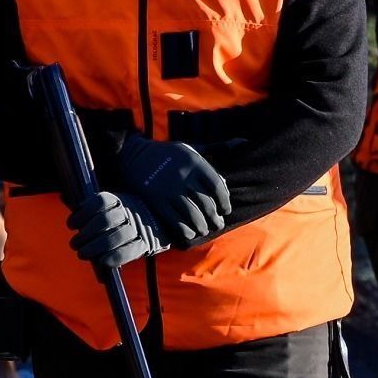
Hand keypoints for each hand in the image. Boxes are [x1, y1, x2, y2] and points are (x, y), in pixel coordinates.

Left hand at [67, 190, 164, 268]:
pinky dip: (114, 258)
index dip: (82, 213)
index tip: (71, 224)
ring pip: (115, 237)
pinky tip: (102, 262)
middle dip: (85, 234)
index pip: (99, 201)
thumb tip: (64, 197)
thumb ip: (87, 206)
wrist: (155, 223)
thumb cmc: (120, 217)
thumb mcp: (107, 207)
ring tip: (82, 253)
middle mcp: (128, 211)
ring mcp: (137, 228)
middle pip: (104, 220)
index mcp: (117, 199)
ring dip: (95, 248)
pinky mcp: (144, 244)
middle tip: (74, 243)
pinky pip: (129, 252)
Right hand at [106, 137, 229, 248]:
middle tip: (217, 225)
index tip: (225, 210)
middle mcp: (184, 176)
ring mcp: (169, 190)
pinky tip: (190, 233)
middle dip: (214, 218)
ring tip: (204, 230)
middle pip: (207, 204)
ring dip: (202, 227)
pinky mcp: (156, 201)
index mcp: (195, 162)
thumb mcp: (192, 147)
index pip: (217, 186)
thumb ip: (217, 148)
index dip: (224, 202)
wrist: (134, 156)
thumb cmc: (168, 154)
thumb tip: (243, 143)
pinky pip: (175, 222)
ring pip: (193, 216)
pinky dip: (185, 231)